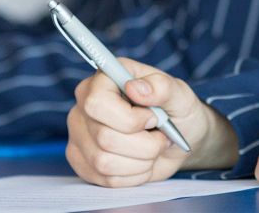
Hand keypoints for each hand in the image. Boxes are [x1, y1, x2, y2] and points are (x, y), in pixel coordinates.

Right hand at [66, 56, 239, 186]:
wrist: (177, 138)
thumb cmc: (177, 109)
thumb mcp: (179, 94)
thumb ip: (161, 87)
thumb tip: (135, 87)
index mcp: (105, 78)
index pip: (98, 102)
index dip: (129, 118)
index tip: (153, 117)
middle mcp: (85, 105)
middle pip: (104, 137)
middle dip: (144, 144)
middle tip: (161, 137)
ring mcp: (80, 135)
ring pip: (104, 162)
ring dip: (140, 161)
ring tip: (153, 149)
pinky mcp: (83, 162)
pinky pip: (104, 179)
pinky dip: (133, 175)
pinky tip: (142, 161)